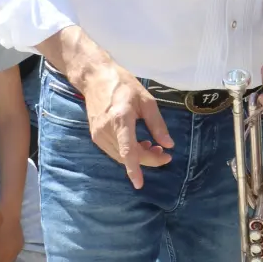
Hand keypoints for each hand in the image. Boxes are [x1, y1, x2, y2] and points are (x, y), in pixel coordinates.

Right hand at [72, 55, 172, 188]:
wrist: (95, 78)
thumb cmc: (124, 85)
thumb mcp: (147, 101)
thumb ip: (157, 124)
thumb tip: (168, 145)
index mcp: (120, 119)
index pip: (127, 150)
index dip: (134, 168)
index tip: (139, 184)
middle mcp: (106, 130)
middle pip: (127, 156)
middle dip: (148, 160)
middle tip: (165, 155)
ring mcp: (98, 134)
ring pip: (119, 156)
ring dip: (138, 157)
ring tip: (153, 147)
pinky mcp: (95, 135)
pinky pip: (113, 151)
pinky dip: (127, 153)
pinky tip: (140, 145)